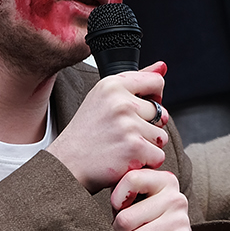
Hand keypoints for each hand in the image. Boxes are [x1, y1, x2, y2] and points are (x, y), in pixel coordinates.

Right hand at [46, 62, 167, 192]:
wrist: (67, 164)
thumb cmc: (87, 131)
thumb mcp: (104, 97)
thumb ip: (135, 81)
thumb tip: (162, 66)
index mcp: (113, 84)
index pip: (156, 82)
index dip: (154, 97)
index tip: (140, 109)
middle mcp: (121, 102)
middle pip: (161, 113)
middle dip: (148, 127)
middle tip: (122, 134)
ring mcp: (128, 125)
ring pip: (160, 136)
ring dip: (147, 146)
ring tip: (121, 147)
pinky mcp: (134, 148)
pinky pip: (158, 156)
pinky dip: (145, 163)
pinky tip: (125, 160)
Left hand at [112, 169, 214, 230]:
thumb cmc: (151, 226)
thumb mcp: (138, 205)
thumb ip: (124, 194)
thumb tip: (111, 200)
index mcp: (164, 181)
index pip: (132, 178)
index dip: (117, 198)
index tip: (117, 209)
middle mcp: (175, 197)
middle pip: (125, 218)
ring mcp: (180, 220)